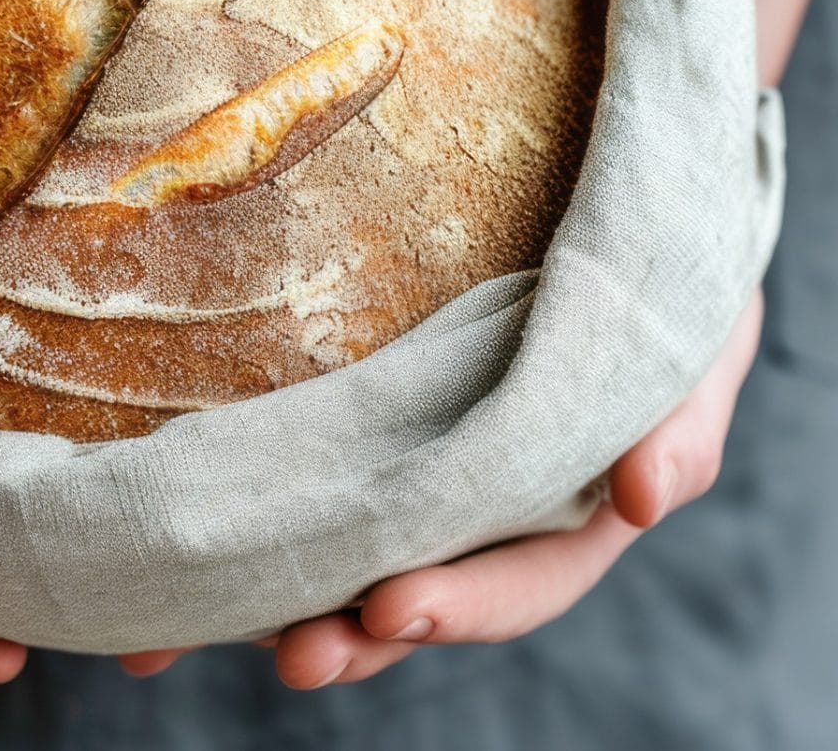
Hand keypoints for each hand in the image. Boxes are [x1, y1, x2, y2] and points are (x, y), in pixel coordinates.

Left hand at [116, 290, 764, 688]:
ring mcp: (412, 471)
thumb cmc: (663, 269)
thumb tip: (649, 496)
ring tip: (186, 639)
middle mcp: (485, 509)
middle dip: (355, 635)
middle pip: (420, 595)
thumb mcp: (696, 335)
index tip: (392, 609)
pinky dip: (226, 535)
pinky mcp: (353, 425)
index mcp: (573, 506)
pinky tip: (141, 590)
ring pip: (340, 558)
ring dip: (274, 606)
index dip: (462, 604)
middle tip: (296, 654)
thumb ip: (683, 416)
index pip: (524, 578)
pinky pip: (287, 487)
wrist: (610, 183)